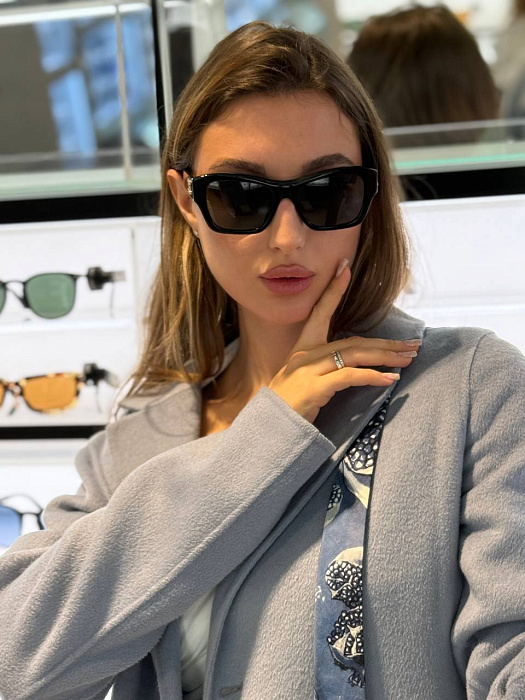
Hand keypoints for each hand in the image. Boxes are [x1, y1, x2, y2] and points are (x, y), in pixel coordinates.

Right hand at [268, 260, 420, 423]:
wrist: (267, 426)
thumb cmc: (287, 405)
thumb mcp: (301, 379)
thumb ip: (322, 368)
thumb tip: (353, 364)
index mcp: (302, 348)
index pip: (320, 313)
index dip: (333, 290)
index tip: (345, 269)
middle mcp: (306, 354)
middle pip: (353, 341)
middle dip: (386, 342)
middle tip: (412, 344)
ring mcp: (309, 370)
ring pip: (355, 355)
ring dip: (386, 356)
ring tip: (408, 358)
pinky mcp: (315, 388)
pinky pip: (349, 376)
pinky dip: (373, 377)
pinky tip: (390, 379)